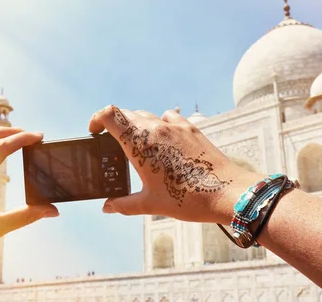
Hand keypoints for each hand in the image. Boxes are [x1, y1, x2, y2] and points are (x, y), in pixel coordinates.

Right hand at [88, 106, 260, 222]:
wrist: (227, 192)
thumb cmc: (188, 199)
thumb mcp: (151, 204)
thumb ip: (124, 204)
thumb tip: (107, 207)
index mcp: (140, 143)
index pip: (110, 115)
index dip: (97, 118)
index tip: (94, 132)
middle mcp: (156, 129)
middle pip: (127, 113)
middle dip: (115, 124)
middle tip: (112, 142)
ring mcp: (175, 127)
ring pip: (148, 115)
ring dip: (137, 125)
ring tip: (138, 144)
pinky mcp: (192, 129)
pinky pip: (169, 118)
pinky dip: (160, 124)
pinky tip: (164, 140)